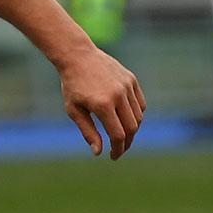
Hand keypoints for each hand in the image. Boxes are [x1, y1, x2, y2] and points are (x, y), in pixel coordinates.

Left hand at [57, 44, 145, 159]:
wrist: (78, 56)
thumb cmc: (72, 85)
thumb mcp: (74, 110)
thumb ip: (88, 131)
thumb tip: (98, 152)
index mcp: (102, 105)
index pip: (118, 135)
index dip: (118, 149)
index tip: (113, 156)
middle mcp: (118, 95)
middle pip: (132, 128)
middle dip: (127, 143)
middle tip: (119, 149)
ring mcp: (127, 86)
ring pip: (138, 116)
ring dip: (132, 129)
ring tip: (121, 135)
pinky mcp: (131, 79)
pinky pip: (140, 103)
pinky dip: (136, 115)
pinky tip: (126, 120)